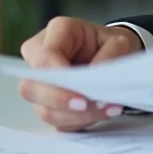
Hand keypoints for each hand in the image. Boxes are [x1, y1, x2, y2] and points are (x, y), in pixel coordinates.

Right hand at [18, 17, 143, 131]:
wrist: (114, 55)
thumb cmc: (112, 44)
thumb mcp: (120, 42)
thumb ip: (110, 56)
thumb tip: (94, 81)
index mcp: (57, 31)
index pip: (45, 57)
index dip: (58, 78)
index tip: (81, 95)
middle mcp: (39, 55)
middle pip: (32, 87)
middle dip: (61, 102)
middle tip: (89, 106)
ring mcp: (39, 82)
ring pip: (42, 108)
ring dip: (74, 116)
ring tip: (106, 110)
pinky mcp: (46, 104)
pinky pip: (55, 121)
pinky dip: (78, 122)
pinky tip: (99, 115)